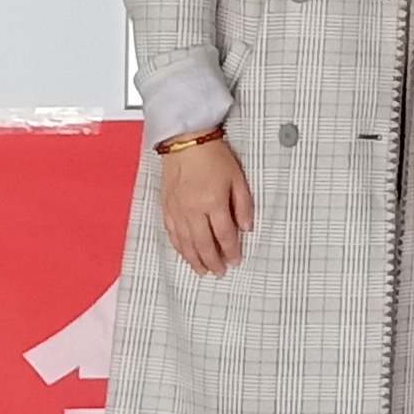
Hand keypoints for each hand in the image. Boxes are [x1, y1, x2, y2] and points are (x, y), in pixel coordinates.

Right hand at [154, 132, 251, 276]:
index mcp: (214, 202)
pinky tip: (185, 254)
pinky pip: (172, 234)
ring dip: (194, 260)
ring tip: (202, 271)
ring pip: (186, 243)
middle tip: (219, 273)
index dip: (231, 251)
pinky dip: (179, 247)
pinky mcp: (166, 207)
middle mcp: (194, 210)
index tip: (235, 261)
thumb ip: (243, 205)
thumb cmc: (213, 156)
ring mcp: (178, 210)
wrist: (185, 141)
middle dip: (212, 261)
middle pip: (204, 244)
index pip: (225, 235)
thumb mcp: (237, 177)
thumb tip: (247, 228)